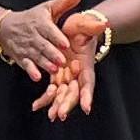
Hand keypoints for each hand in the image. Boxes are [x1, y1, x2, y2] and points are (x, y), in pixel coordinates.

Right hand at [0, 0, 86, 99]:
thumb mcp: (49, 7)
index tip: (66, 44)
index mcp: (41, 22)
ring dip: (44, 63)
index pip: (49, 30)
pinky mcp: (21, 58)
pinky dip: (31, 71)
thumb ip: (67, 0)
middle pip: (43, 45)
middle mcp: (33, 35)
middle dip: (52, 53)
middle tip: (62, 61)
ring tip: (54, 69)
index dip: (57, 37)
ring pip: (36, 56)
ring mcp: (26, 47)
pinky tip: (37, 77)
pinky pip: (26, 65)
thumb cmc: (33, 17)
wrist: (6, 28)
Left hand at [37, 0, 112, 120]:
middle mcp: (78, 74)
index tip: (86, 108)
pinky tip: (36, 106)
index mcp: (86, 65)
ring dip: (57, 105)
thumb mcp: (86, 24)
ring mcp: (68, 76)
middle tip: (60, 114)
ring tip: (51, 115)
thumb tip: (103, 24)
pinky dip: (45, 98)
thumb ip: (92, 26)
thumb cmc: (82, 26)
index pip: (88, 82)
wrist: (74, 27)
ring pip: (63, 94)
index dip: (87, 96)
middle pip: (75, 93)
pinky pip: (51, 90)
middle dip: (68, 104)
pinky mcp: (57, 76)